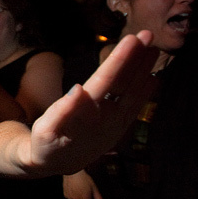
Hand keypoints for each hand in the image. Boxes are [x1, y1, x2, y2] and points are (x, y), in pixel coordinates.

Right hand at [24, 31, 158, 173]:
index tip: (132, 39)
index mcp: (86, 115)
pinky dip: (146, 92)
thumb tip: (78, 89)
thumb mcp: (45, 130)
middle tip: (147, 34)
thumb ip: (61, 111)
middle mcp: (106, 119)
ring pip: (134, 94)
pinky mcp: (119, 129)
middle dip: (136, 59)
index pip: (106, 81)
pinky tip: (153, 78)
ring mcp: (116, 124)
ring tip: (153, 50)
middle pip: (125, 84)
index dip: (120, 59)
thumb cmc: (47, 141)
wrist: (57, 164)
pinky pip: (135, 107)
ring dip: (144, 71)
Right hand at [63, 170, 105, 198]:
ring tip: (79, 187)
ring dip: (80, 197)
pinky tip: (74, 187)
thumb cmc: (84, 178)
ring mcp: (70, 198)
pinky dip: (74, 194)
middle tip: (86, 191)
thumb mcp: (94, 188)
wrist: (72, 172)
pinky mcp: (66, 195)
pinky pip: (71, 197)